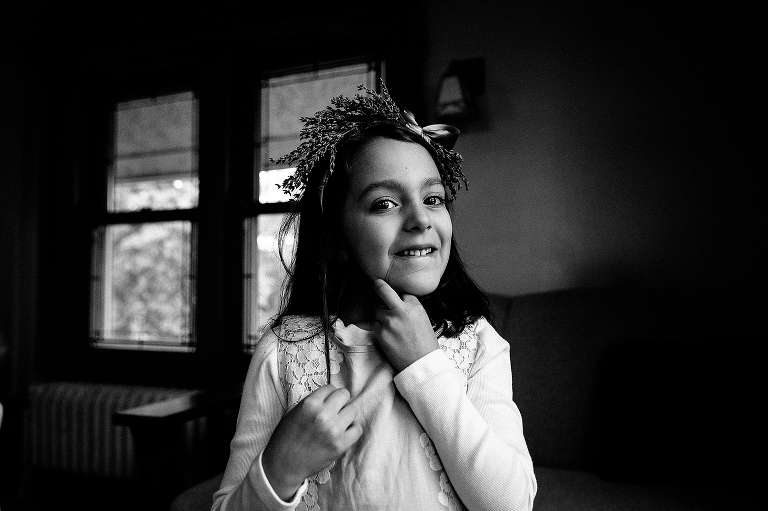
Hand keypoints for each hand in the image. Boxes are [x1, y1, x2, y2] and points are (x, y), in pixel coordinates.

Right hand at [261, 385, 361, 500]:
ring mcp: (333, 430)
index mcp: (309, 404)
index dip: (329, 395)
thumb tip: (328, 395)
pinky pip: (357, 429)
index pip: (331, 388)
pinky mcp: (340, 445)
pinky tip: (344, 432)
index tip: (328, 402)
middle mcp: (323, 414)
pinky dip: (352, 429)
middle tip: (335, 410)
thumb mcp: (293, 412)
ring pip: (353, 410)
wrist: (284, 464)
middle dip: (340, 401)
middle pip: (345, 395)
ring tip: (338, 422)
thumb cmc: (286, 437)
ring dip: (346, 415)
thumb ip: (311, 401)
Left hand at [372, 278, 439, 372]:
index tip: (399, 301)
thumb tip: (398, 301)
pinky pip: (374, 324)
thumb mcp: (424, 320)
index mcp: (415, 307)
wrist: (422, 364)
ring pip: (377, 311)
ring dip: (381, 316)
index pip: (402, 293)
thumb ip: (411, 309)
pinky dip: (378, 328)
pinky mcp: (381, 333)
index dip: (400, 299)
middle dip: (379, 286)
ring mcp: (389, 322)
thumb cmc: (425, 344)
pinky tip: (388, 336)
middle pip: (383, 290)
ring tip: (391, 328)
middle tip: (376, 284)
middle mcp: (401, 311)